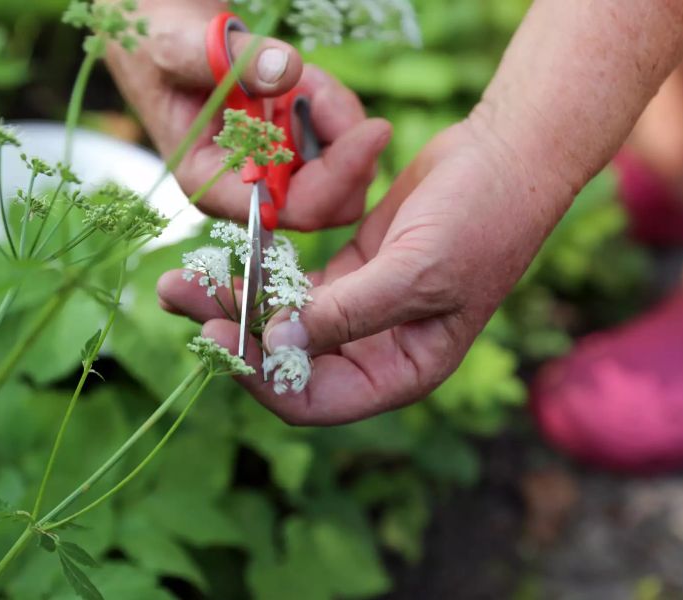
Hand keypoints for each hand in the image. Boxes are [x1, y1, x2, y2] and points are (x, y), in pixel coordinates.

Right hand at [106, 0, 390, 230]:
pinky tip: (302, 79)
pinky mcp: (287, 149)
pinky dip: (333, 106)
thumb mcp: (183, 45)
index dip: (339, 177)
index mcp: (212, 184)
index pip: (291, 209)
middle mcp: (244, 189)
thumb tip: (286, 73)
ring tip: (298, 75)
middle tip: (315, 84)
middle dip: (342, 143)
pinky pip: (336, 143)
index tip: (374, 129)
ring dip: (336, 117)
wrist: (158, 28)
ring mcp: (270, 170)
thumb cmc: (156, 42)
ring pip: (342, 171)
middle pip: (330, 201)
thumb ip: (234, 59)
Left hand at [158, 117, 570, 423]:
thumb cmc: (480, 220)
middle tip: (177, 295)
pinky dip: (260, 274)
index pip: (314, 399)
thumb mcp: (416, 273)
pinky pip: (292, 284)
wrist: (505, 155)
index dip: (261, 376)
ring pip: (283, 322)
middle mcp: (375, 351)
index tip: (214, 335)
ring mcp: (360, 312)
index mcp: (400, 372)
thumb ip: (348, 315)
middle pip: (288, 362)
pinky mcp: (350, 272)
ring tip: (182, 277)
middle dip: (231, 334)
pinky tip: (227, 257)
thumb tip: (278, 344)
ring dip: (233, 301)